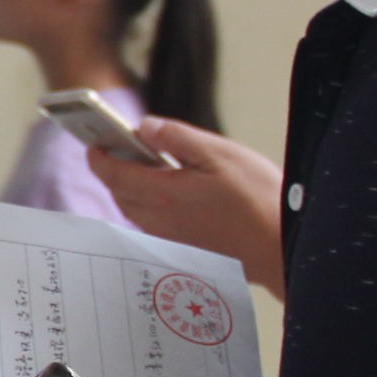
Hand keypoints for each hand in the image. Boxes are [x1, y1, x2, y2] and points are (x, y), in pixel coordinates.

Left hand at [89, 124, 287, 297]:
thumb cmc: (257, 198)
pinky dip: (150, 206)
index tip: (93, 143)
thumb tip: (144, 127)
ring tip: (146, 168)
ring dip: (132, 190)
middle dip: (114, 171)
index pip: (114, 174)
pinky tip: (171, 194)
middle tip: (121, 150)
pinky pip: (153, 225)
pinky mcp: (186, 249)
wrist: (282, 247)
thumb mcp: (219, 153)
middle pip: (121, 194)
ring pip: (136, 212)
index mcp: (163, 193)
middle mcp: (160, 220)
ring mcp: (171, 238)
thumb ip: (177, 138)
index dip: (99, 157)